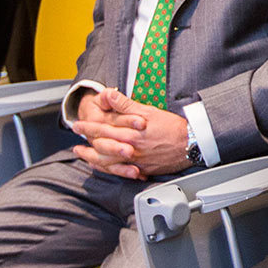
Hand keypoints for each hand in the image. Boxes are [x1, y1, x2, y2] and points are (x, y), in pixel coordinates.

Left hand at [70, 87, 189, 178]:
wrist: (190, 145)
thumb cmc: (172, 128)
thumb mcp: (149, 111)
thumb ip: (127, 105)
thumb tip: (110, 95)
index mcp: (130, 133)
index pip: (103, 129)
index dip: (88, 126)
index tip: (78, 124)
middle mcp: (130, 148)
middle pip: (101, 146)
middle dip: (86, 142)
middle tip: (76, 139)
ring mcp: (135, 161)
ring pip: (107, 162)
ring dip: (92, 158)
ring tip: (83, 154)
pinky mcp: (142, 170)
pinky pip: (120, 171)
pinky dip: (108, 169)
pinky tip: (103, 166)